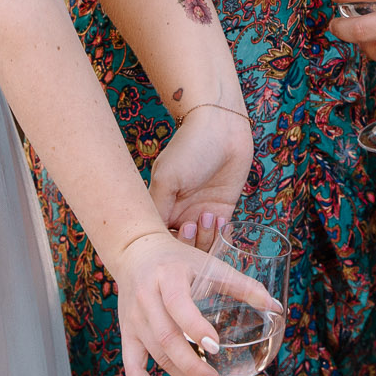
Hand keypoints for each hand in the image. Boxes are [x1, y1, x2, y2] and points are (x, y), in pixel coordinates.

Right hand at [101, 229, 279, 375]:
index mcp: (167, 277)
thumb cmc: (178, 259)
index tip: (216, 347)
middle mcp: (146, 299)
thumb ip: (242, 284)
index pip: (177, 305)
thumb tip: (275, 307)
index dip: (195, 327)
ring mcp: (133, 319)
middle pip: (166, 338)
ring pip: (155, 355)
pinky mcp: (127, 334)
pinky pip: (132, 367)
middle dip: (193, 367)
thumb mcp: (208, 263)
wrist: (136, 251)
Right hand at [148, 102, 253, 240]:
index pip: (159, 241)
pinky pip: (221, 237)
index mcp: (161, 207)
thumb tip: (152, 239)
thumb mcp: (166, 178)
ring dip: (205, 239)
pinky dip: (222, 236)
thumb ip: (158, 208)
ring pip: (202, 247)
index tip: (177, 231)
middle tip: (192, 223)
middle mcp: (180, 214)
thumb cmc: (190, 148)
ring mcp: (201, 213)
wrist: (222, 126)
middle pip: (181, 249)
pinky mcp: (222, 210)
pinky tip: (220, 218)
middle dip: (188, 244)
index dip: (168, 245)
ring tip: (207, 215)